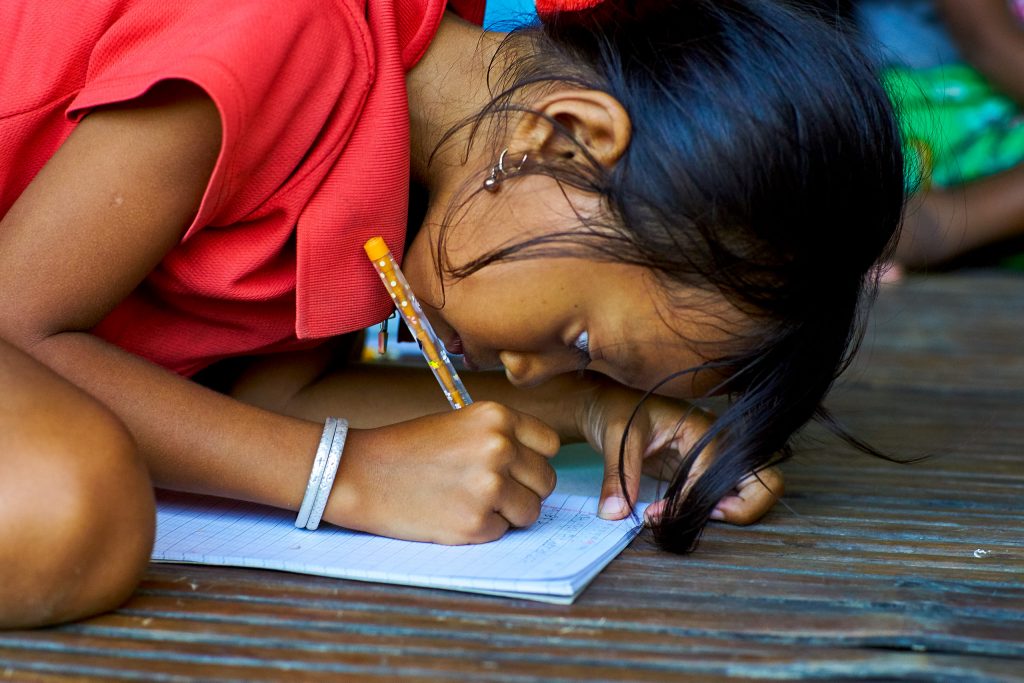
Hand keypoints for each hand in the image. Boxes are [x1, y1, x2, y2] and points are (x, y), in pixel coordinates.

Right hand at [330, 401, 558, 544]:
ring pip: (530, 511)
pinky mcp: (476, 522)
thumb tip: (539, 468)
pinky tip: (453, 514)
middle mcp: (499, 447)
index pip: (549, 446)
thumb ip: (502, 438)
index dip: (532, 460)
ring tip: (470, 502)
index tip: (514, 467)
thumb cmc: (408, 449)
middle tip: (489, 491)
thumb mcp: (461, 424)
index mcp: (497, 416)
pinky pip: (502, 532)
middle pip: (546, 481)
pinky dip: (482, 530)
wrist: (360, 472)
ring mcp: (489, 486)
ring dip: (507, 513)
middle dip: (523, 490)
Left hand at [575, 377, 782, 525]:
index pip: (715, 473)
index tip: (656, 514)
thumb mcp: (616, 436)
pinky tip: (687, 513)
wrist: (612, 403)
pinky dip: (721, 510)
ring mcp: (720, 457)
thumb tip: (615, 513)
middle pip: (764, 480)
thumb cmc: (617, 409)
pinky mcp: (709, 470)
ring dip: (735, 512)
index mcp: (702, 427)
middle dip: (742, 508)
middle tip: (702, 517)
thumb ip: (618, 474)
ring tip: (694, 518)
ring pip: (757, 490)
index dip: (689, 501)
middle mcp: (720, 442)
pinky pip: (732, 495)